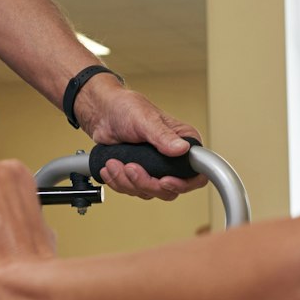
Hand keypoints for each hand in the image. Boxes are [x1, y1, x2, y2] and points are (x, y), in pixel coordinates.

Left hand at [75, 75, 206, 200]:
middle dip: (145, 182)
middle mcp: (173, 158)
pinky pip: (133, 190)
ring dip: (127, 181)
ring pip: (149, 192)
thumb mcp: (145, 119)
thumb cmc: (125, 108)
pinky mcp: (140, 175)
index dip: (183, 183)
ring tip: (114, 163)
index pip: (197, 173)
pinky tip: (110, 169)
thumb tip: (183, 148)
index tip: (164, 181)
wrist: (102, 113)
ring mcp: (156, 169)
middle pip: (170, 189)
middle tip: (130, 167)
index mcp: (183, 142)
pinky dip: (118, 182)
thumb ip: (163, 136)